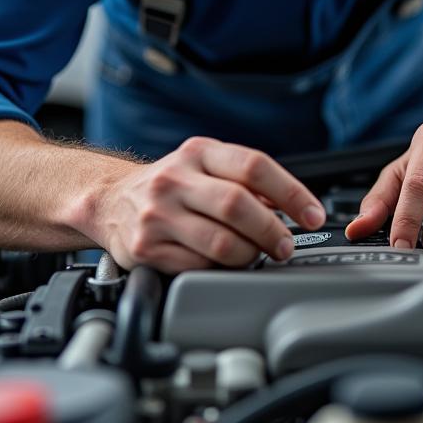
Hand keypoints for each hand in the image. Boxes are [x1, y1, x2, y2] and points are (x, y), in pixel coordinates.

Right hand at [95, 136, 325, 271]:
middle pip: (238, 205)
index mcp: (198, 152)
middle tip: (286, 246)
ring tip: (256, 255)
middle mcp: (175, 179)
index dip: (291, 193)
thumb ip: (245, 181)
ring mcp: (158, 214)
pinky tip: (223, 264)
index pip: (254, 166)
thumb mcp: (204, 167)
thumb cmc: (171, 186)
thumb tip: (295, 206)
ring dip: (250, 255)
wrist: (109, 201)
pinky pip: (198, 266)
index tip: (313, 214)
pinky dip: (220, 270)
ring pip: (221, 243)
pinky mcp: (146, 248)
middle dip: (272, 231)